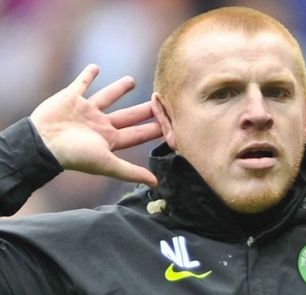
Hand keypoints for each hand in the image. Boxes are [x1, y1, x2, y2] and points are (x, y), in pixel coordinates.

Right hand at [30, 64, 161, 185]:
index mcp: (110, 139)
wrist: (42, 143)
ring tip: (132, 80)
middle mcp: (100, 125)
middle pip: (128, 115)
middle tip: (160, 100)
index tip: (171, 122)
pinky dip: (87, 75)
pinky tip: (95, 67)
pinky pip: (81, 83)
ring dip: (119, 89)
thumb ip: (131, 172)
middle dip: (144, 109)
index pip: (138, 133)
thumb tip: (156, 182)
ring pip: (107, 97)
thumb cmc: (74, 155)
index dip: (154, 129)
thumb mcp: (106, 163)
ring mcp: (86, 111)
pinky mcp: (71, 97)